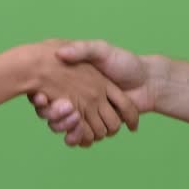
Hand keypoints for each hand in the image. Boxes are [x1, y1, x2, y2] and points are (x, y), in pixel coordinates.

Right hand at [29, 40, 153, 145]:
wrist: (149, 81)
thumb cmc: (125, 62)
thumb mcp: (101, 50)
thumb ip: (82, 49)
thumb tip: (60, 52)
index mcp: (74, 81)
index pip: (47, 94)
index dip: (41, 99)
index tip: (39, 98)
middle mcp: (78, 99)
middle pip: (54, 114)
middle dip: (54, 116)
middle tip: (62, 110)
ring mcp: (88, 114)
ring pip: (68, 127)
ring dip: (68, 128)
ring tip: (73, 120)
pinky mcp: (99, 126)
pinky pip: (83, 137)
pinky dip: (80, 139)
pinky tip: (79, 135)